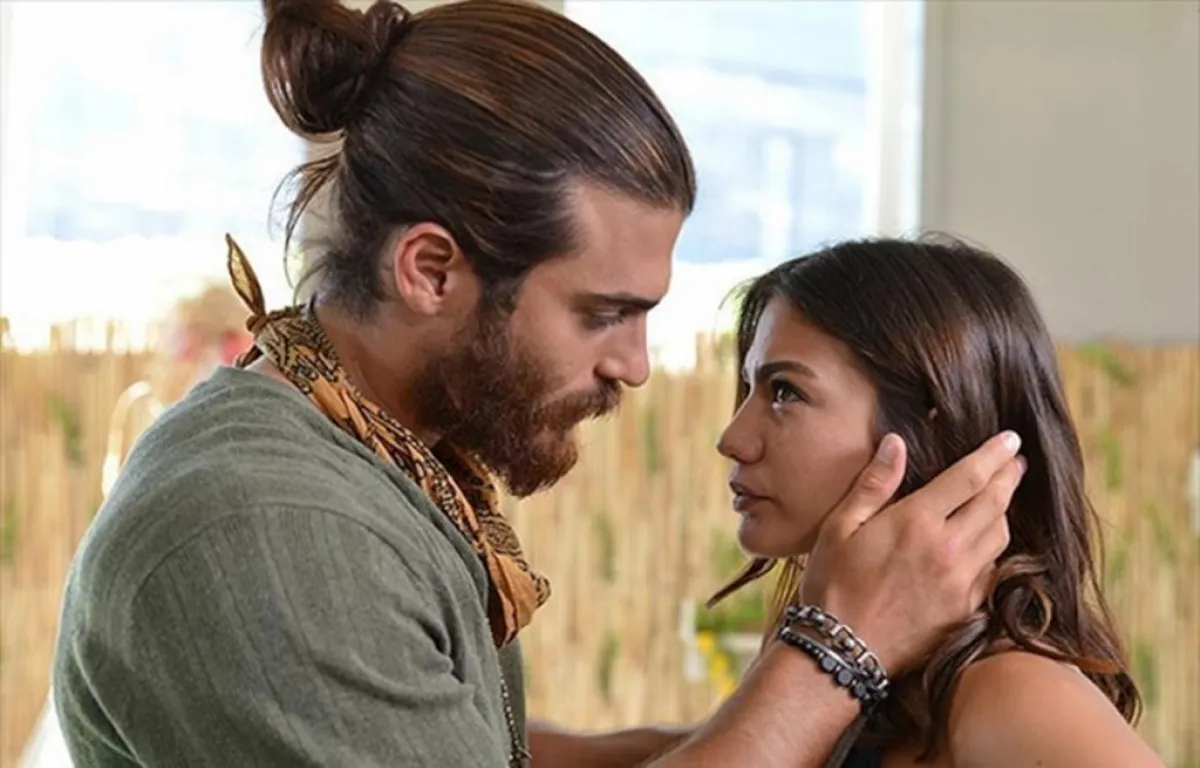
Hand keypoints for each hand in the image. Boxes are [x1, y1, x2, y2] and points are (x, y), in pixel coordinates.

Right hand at [800, 431, 1024, 674]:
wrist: (842, 650)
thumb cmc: (833, 585)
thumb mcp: (840, 527)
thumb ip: (874, 483)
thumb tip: (896, 443)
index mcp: (916, 522)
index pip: (969, 477)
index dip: (993, 454)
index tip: (1010, 439)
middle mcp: (948, 549)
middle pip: (995, 504)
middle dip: (1008, 477)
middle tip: (1015, 462)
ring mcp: (961, 582)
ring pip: (1000, 537)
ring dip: (1003, 513)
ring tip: (998, 498)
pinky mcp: (965, 610)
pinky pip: (992, 571)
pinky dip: (992, 551)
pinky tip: (983, 545)